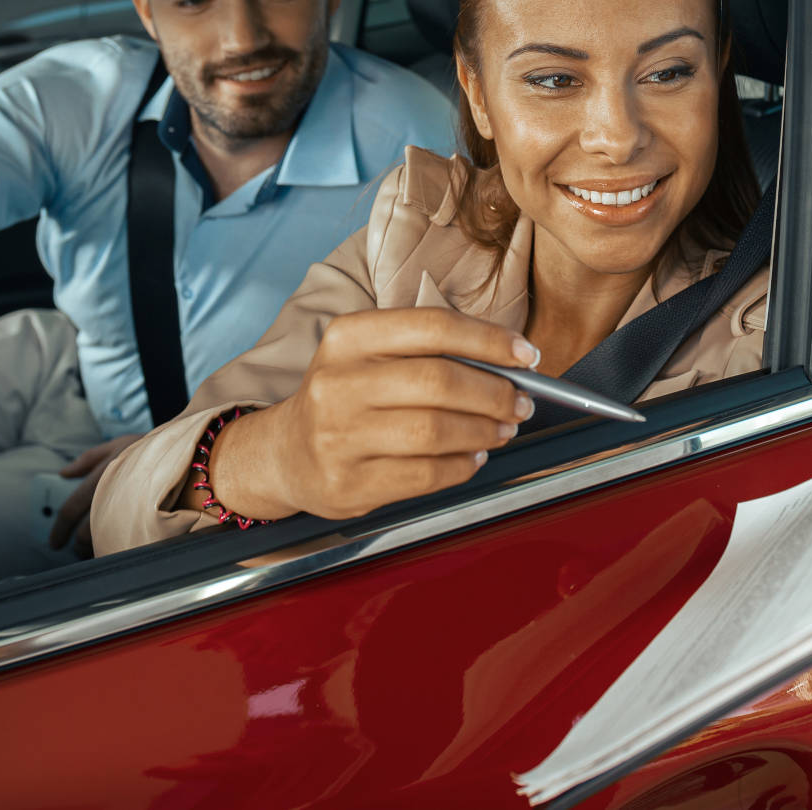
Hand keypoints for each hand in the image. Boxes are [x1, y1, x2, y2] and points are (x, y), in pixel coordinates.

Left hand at [51, 434, 142, 555]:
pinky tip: (118, 547)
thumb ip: (88, 460)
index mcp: (100, 478)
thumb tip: (63, 473)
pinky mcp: (148, 518)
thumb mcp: (117, 445)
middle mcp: (112, 493)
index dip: (60, 530)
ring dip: (98, 548)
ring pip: (104, 538)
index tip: (55, 543)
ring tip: (100, 549)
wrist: (186, 451)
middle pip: (86, 531)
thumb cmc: (149, 449)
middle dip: (80, 544)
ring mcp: (130, 507)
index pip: (71, 509)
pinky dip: (117, 546)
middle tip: (80, 549)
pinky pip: (126, 540)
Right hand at [205, 308, 537, 522]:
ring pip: (435, 432)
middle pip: (438, 381)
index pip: (433, 326)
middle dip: (495, 393)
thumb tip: (509, 364)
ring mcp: (339, 437)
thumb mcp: (368, 355)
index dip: (489, 340)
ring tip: (501, 429)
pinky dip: (462, 467)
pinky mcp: (348, 484)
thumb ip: (428, 352)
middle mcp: (337, 383)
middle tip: (520, 401)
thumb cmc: (344, 398)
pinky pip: (425, 475)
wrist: (285, 453)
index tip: (526, 354)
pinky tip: (472, 457)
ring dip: (484, 431)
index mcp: (348, 338)